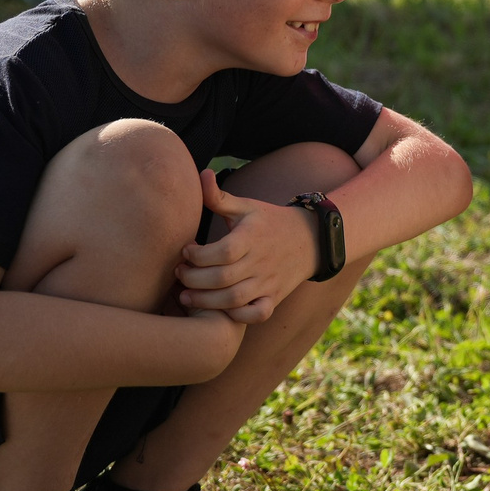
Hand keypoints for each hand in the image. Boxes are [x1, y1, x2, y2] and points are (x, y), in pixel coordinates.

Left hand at [175, 171, 318, 322]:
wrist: (310, 240)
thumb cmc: (269, 221)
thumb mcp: (246, 207)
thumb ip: (219, 197)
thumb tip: (201, 174)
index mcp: (252, 237)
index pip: (222, 252)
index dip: (198, 255)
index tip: (185, 250)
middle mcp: (260, 262)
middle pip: (223, 278)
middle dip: (194, 280)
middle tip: (178, 274)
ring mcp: (268, 282)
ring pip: (234, 300)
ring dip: (206, 302)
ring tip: (185, 296)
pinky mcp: (273, 298)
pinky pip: (257, 314)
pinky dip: (238, 316)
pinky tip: (219, 310)